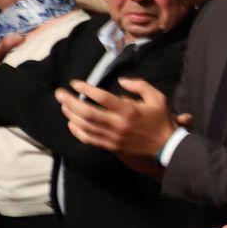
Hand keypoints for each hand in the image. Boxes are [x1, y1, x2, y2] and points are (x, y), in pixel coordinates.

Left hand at [56, 76, 176, 157]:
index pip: (102, 98)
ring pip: (85, 126)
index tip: (75, 83)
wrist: (166, 146)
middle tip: (60, 94)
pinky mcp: (111, 147)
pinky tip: (72, 123)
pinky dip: (77, 132)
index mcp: (129, 111)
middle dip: (70, 102)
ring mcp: (113, 137)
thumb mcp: (158, 97)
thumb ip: (139, 85)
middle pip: (87, 113)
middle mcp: (118, 124)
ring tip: (63, 106)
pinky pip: (89, 140)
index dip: (86, 89)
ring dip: (71, 115)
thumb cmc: (161, 119)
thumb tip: (120, 81)